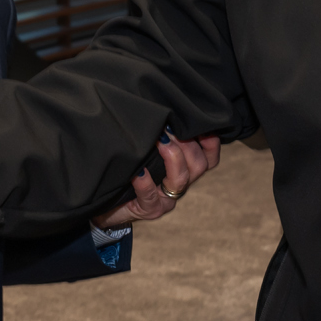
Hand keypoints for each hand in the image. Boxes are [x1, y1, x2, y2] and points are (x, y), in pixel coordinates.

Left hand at [99, 133, 222, 225]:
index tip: (200, 124)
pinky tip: (138, 170)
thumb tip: (161, 111)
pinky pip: (150, 195)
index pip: (209, 159)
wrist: (110, 205)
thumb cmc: (128, 174)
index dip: (210, 143)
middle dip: (187, 143)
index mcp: (185, 172)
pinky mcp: (148, 209)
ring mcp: (165, 200)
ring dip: (172, 156)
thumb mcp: (147, 154)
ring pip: (180, 179)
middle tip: (169, 126)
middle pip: (199, 165)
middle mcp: (179, 186)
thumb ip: (160, 138)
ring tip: (160, 140)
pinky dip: (145, 181)